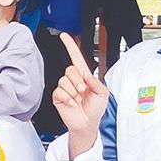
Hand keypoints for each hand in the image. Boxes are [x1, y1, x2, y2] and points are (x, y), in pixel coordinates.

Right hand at [51, 33, 108, 157]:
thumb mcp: (102, 93)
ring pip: (64, 80)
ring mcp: (64, 88)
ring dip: (73, 91)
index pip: (76, 57)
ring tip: (77, 99)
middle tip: (83, 90)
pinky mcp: (58, 96)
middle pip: (70, 69)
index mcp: (84, 76)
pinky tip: (71, 103)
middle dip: (78, 80)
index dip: (70, 46)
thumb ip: (95, 81)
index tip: (64, 36)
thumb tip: (84, 74)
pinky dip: (67, 98)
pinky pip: (59, 91)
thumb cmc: (95, 108)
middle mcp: (73, 80)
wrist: (87, 123)